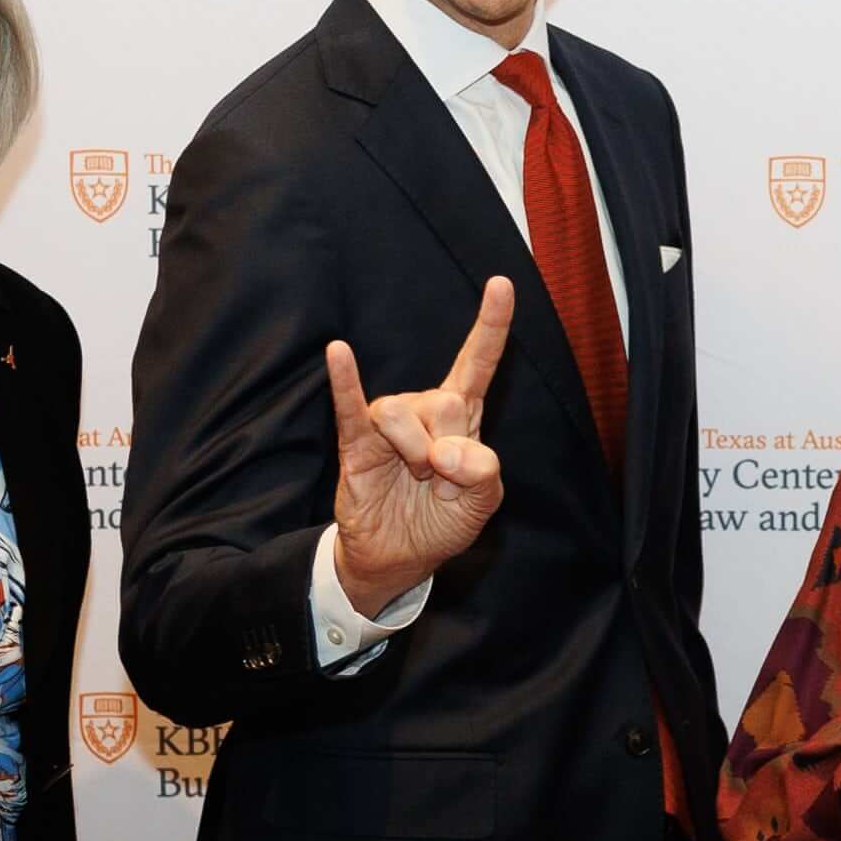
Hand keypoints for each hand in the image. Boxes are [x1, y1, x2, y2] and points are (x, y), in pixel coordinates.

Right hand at [327, 276, 511, 616]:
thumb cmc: (443, 521)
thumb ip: (484, 473)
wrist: (401, 557)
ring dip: (413, 454)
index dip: (491, 325)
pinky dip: (344, 381)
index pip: (478, 362)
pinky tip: (338, 353)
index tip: (502, 283)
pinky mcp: (356, 440)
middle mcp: (425, 408)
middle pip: (446, 401)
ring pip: (404, 414)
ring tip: (412, 477)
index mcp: (463, 417)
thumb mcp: (484, 502)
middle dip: (449, 449)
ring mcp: (388, 423)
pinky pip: (350, 406)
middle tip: (440, 479)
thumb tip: (446, 453)